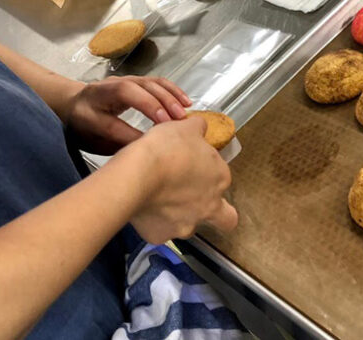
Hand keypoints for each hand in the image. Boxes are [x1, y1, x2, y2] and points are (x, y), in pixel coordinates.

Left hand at [64, 76, 191, 153]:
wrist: (75, 104)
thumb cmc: (86, 128)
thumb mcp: (95, 142)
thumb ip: (116, 143)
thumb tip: (145, 149)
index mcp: (87, 110)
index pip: (108, 121)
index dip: (129, 132)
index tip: (150, 145)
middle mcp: (103, 89)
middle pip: (130, 92)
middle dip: (154, 106)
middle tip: (174, 125)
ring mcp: (121, 80)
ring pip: (146, 83)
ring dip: (168, 98)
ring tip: (182, 115)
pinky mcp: (134, 79)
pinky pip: (155, 81)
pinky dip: (172, 90)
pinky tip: (185, 102)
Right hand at [127, 117, 237, 243]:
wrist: (137, 174)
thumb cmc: (164, 150)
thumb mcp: (185, 127)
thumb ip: (198, 128)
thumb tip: (200, 126)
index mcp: (219, 179)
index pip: (223, 179)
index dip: (209, 173)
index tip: (193, 166)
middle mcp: (209, 206)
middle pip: (225, 218)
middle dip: (215, 213)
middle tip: (193, 200)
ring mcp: (186, 224)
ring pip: (188, 225)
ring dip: (178, 215)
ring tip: (158, 200)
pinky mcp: (161, 235)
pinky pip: (159, 232)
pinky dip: (153, 223)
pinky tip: (143, 208)